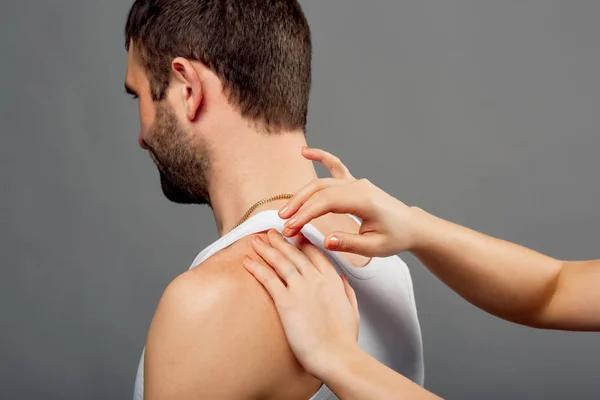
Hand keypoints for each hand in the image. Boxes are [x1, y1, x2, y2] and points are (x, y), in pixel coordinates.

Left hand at [243, 229, 359, 377]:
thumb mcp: (352, 310)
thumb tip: (341, 280)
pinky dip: (256, 268)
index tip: (295, 237)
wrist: (337, 356)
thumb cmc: (344, 340)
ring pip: (280, 262)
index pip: (315, 254)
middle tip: (271, 233)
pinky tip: (247, 261)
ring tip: (255, 240)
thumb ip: (346, 291)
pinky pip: (268, 279)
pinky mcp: (286, 302)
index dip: (303, 244)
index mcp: (332, 280)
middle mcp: (316, 279)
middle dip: (281, 241)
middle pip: (295, 254)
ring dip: (266, 248)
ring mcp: (300, 289)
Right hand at [279, 146, 420, 256]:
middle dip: (299, 206)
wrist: (411, 226)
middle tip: (283, 222)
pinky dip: (321, 157)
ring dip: (302, 195)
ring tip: (286, 211)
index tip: (291, 227)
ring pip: (322, 182)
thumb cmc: (395, 237)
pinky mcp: (354, 183)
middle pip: (320, 191)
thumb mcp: (374, 247)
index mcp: (364, 200)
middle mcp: (358, 186)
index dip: (305, 214)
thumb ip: (349, 243)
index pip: (326, 203)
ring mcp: (356, 182)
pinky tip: (305, 152)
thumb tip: (326, 240)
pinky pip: (335, 166)